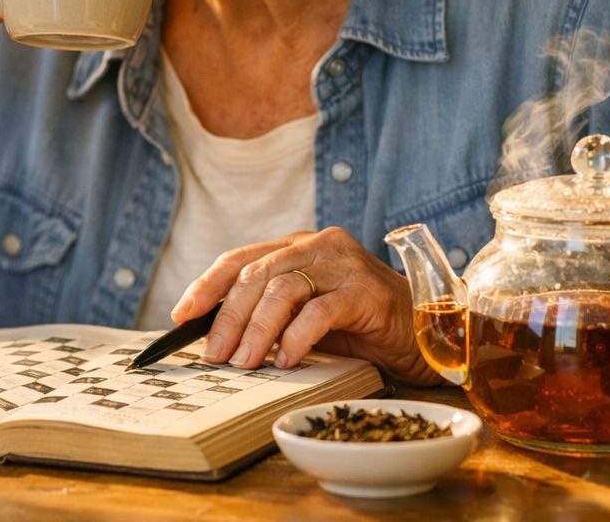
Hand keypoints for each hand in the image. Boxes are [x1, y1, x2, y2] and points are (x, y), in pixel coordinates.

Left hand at [171, 227, 438, 386]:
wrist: (428, 332)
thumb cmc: (362, 327)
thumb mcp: (306, 317)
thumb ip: (270, 316)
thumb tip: (214, 340)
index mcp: (299, 247)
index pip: (241, 258)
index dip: (207, 285)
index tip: (181, 316)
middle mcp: (319, 246)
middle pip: (258, 274)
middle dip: (227, 316)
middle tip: (214, 355)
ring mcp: (345, 265)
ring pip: (284, 289)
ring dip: (257, 329)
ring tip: (245, 362)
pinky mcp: (366, 291)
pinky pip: (320, 311)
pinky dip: (297, 337)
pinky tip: (287, 360)